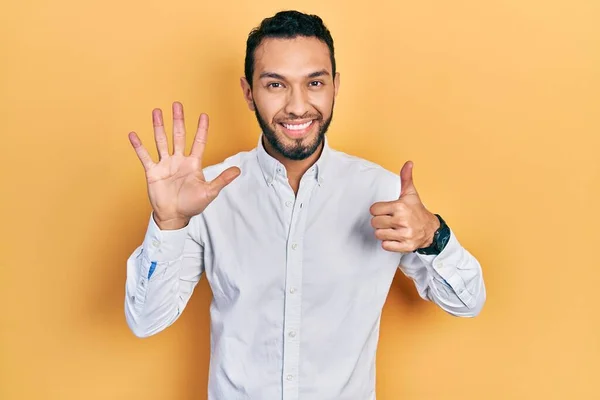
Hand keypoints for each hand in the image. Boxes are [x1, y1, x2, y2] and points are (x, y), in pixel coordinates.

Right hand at [128, 102, 239, 229]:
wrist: (174, 216)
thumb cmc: (192, 205)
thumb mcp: (209, 192)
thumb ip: (222, 180)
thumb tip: (238, 171)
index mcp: (193, 164)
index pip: (199, 142)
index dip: (202, 129)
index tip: (204, 115)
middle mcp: (179, 160)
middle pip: (179, 136)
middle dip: (178, 120)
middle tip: (177, 104)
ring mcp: (165, 165)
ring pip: (162, 141)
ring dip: (159, 127)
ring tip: (157, 112)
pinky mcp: (153, 172)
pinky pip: (145, 156)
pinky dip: (139, 146)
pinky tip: (133, 135)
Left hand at [369, 161, 439, 252]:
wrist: (431, 229)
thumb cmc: (417, 210)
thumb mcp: (410, 194)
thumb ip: (406, 178)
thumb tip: (408, 163)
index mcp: (400, 206)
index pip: (373, 210)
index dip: (378, 210)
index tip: (387, 211)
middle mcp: (402, 220)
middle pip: (374, 223)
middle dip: (380, 222)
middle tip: (390, 220)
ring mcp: (404, 234)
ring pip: (378, 235)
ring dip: (384, 233)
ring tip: (393, 229)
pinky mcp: (405, 246)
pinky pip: (385, 246)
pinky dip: (388, 243)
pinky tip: (396, 237)